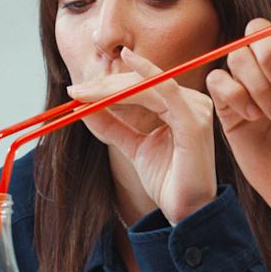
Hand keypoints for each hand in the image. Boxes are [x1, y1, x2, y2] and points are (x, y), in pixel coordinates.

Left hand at [67, 47, 217, 224]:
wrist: (186, 211)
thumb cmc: (167, 179)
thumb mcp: (133, 146)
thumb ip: (112, 126)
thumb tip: (83, 107)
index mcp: (179, 105)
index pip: (139, 86)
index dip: (107, 86)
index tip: (76, 93)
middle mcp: (191, 102)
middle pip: (142, 82)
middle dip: (105, 85)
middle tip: (75, 93)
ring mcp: (195, 109)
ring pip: (147, 85)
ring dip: (112, 88)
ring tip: (85, 94)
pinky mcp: (194, 121)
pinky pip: (166, 90)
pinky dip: (145, 76)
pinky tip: (130, 61)